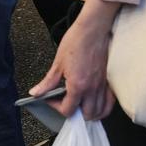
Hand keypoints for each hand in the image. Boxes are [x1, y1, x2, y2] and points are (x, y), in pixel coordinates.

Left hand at [30, 0, 119, 120]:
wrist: (93, 30)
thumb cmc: (75, 43)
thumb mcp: (57, 63)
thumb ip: (48, 82)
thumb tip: (35, 93)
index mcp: (78, 86)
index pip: (68, 110)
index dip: (56, 107)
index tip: (51, 98)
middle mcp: (92, 90)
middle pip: (86, 116)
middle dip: (74, 113)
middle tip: (66, 101)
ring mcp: (103, 87)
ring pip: (100, 112)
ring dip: (89, 112)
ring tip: (79, 103)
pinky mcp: (110, 82)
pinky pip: (109, 103)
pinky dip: (102, 107)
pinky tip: (93, 101)